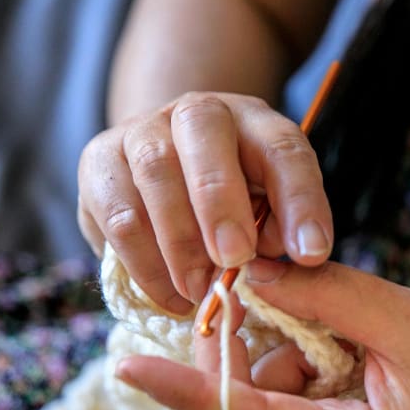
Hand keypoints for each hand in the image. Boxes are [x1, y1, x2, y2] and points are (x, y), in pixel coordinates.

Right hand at [78, 93, 332, 313]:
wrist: (163, 177)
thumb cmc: (232, 206)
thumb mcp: (268, 215)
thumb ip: (274, 235)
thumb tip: (259, 268)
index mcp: (255, 123)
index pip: (284, 148)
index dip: (301, 200)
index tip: (311, 253)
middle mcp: (197, 113)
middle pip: (204, 131)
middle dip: (221, 201)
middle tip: (234, 260)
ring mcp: (141, 130)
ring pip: (154, 171)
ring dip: (179, 240)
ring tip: (200, 291)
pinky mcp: (98, 162)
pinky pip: (117, 213)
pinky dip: (145, 263)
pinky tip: (170, 296)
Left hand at [115, 260, 409, 409]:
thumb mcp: (406, 321)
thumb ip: (325, 296)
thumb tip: (251, 271)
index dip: (184, 393)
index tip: (126, 368)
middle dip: (233, 374)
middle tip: (254, 311)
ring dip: (268, 368)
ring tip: (317, 323)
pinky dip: (289, 371)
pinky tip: (329, 338)